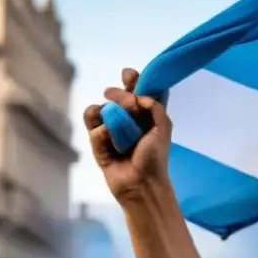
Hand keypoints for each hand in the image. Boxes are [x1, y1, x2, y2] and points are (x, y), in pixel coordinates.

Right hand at [84, 68, 172, 203]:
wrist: (141, 183)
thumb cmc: (155, 157)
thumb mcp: (163, 127)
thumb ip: (155, 106)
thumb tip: (138, 95)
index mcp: (145, 116)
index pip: (137, 91)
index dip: (132, 80)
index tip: (128, 74)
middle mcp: (128, 121)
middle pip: (116, 96)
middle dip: (119, 94)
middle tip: (126, 103)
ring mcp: (111, 131)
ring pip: (99, 109)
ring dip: (106, 112)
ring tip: (114, 123)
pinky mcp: (98, 142)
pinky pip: (94, 127)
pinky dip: (101, 132)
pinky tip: (110, 142)